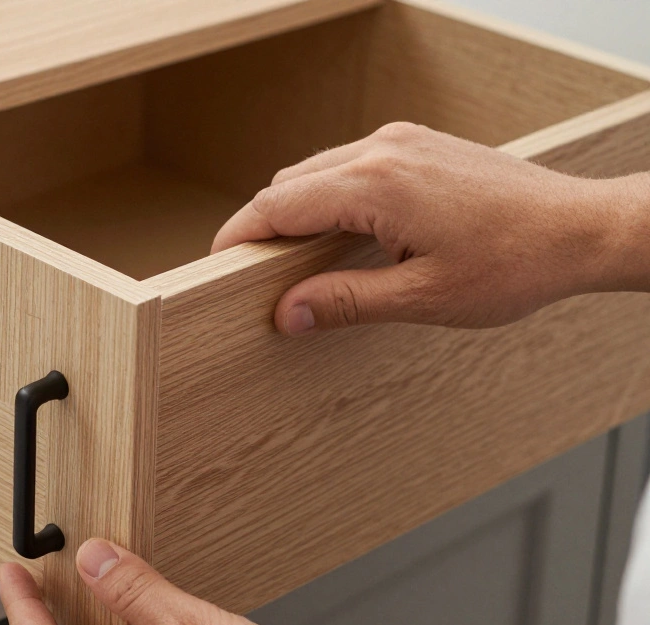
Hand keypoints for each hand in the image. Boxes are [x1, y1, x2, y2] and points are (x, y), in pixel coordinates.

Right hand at [212, 122, 649, 334]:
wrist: (580, 229)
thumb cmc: (513, 263)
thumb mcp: (422, 296)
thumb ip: (345, 301)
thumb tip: (285, 313)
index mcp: (375, 186)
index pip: (277, 206)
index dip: (238, 237)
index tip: (215, 267)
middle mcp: (382, 150)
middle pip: (288, 185)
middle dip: (264, 228)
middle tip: (256, 277)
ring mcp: (401, 140)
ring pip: (316, 171)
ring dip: (297, 212)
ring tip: (298, 262)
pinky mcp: (418, 143)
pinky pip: (348, 164)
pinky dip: (329, 195)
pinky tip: (343, 234)